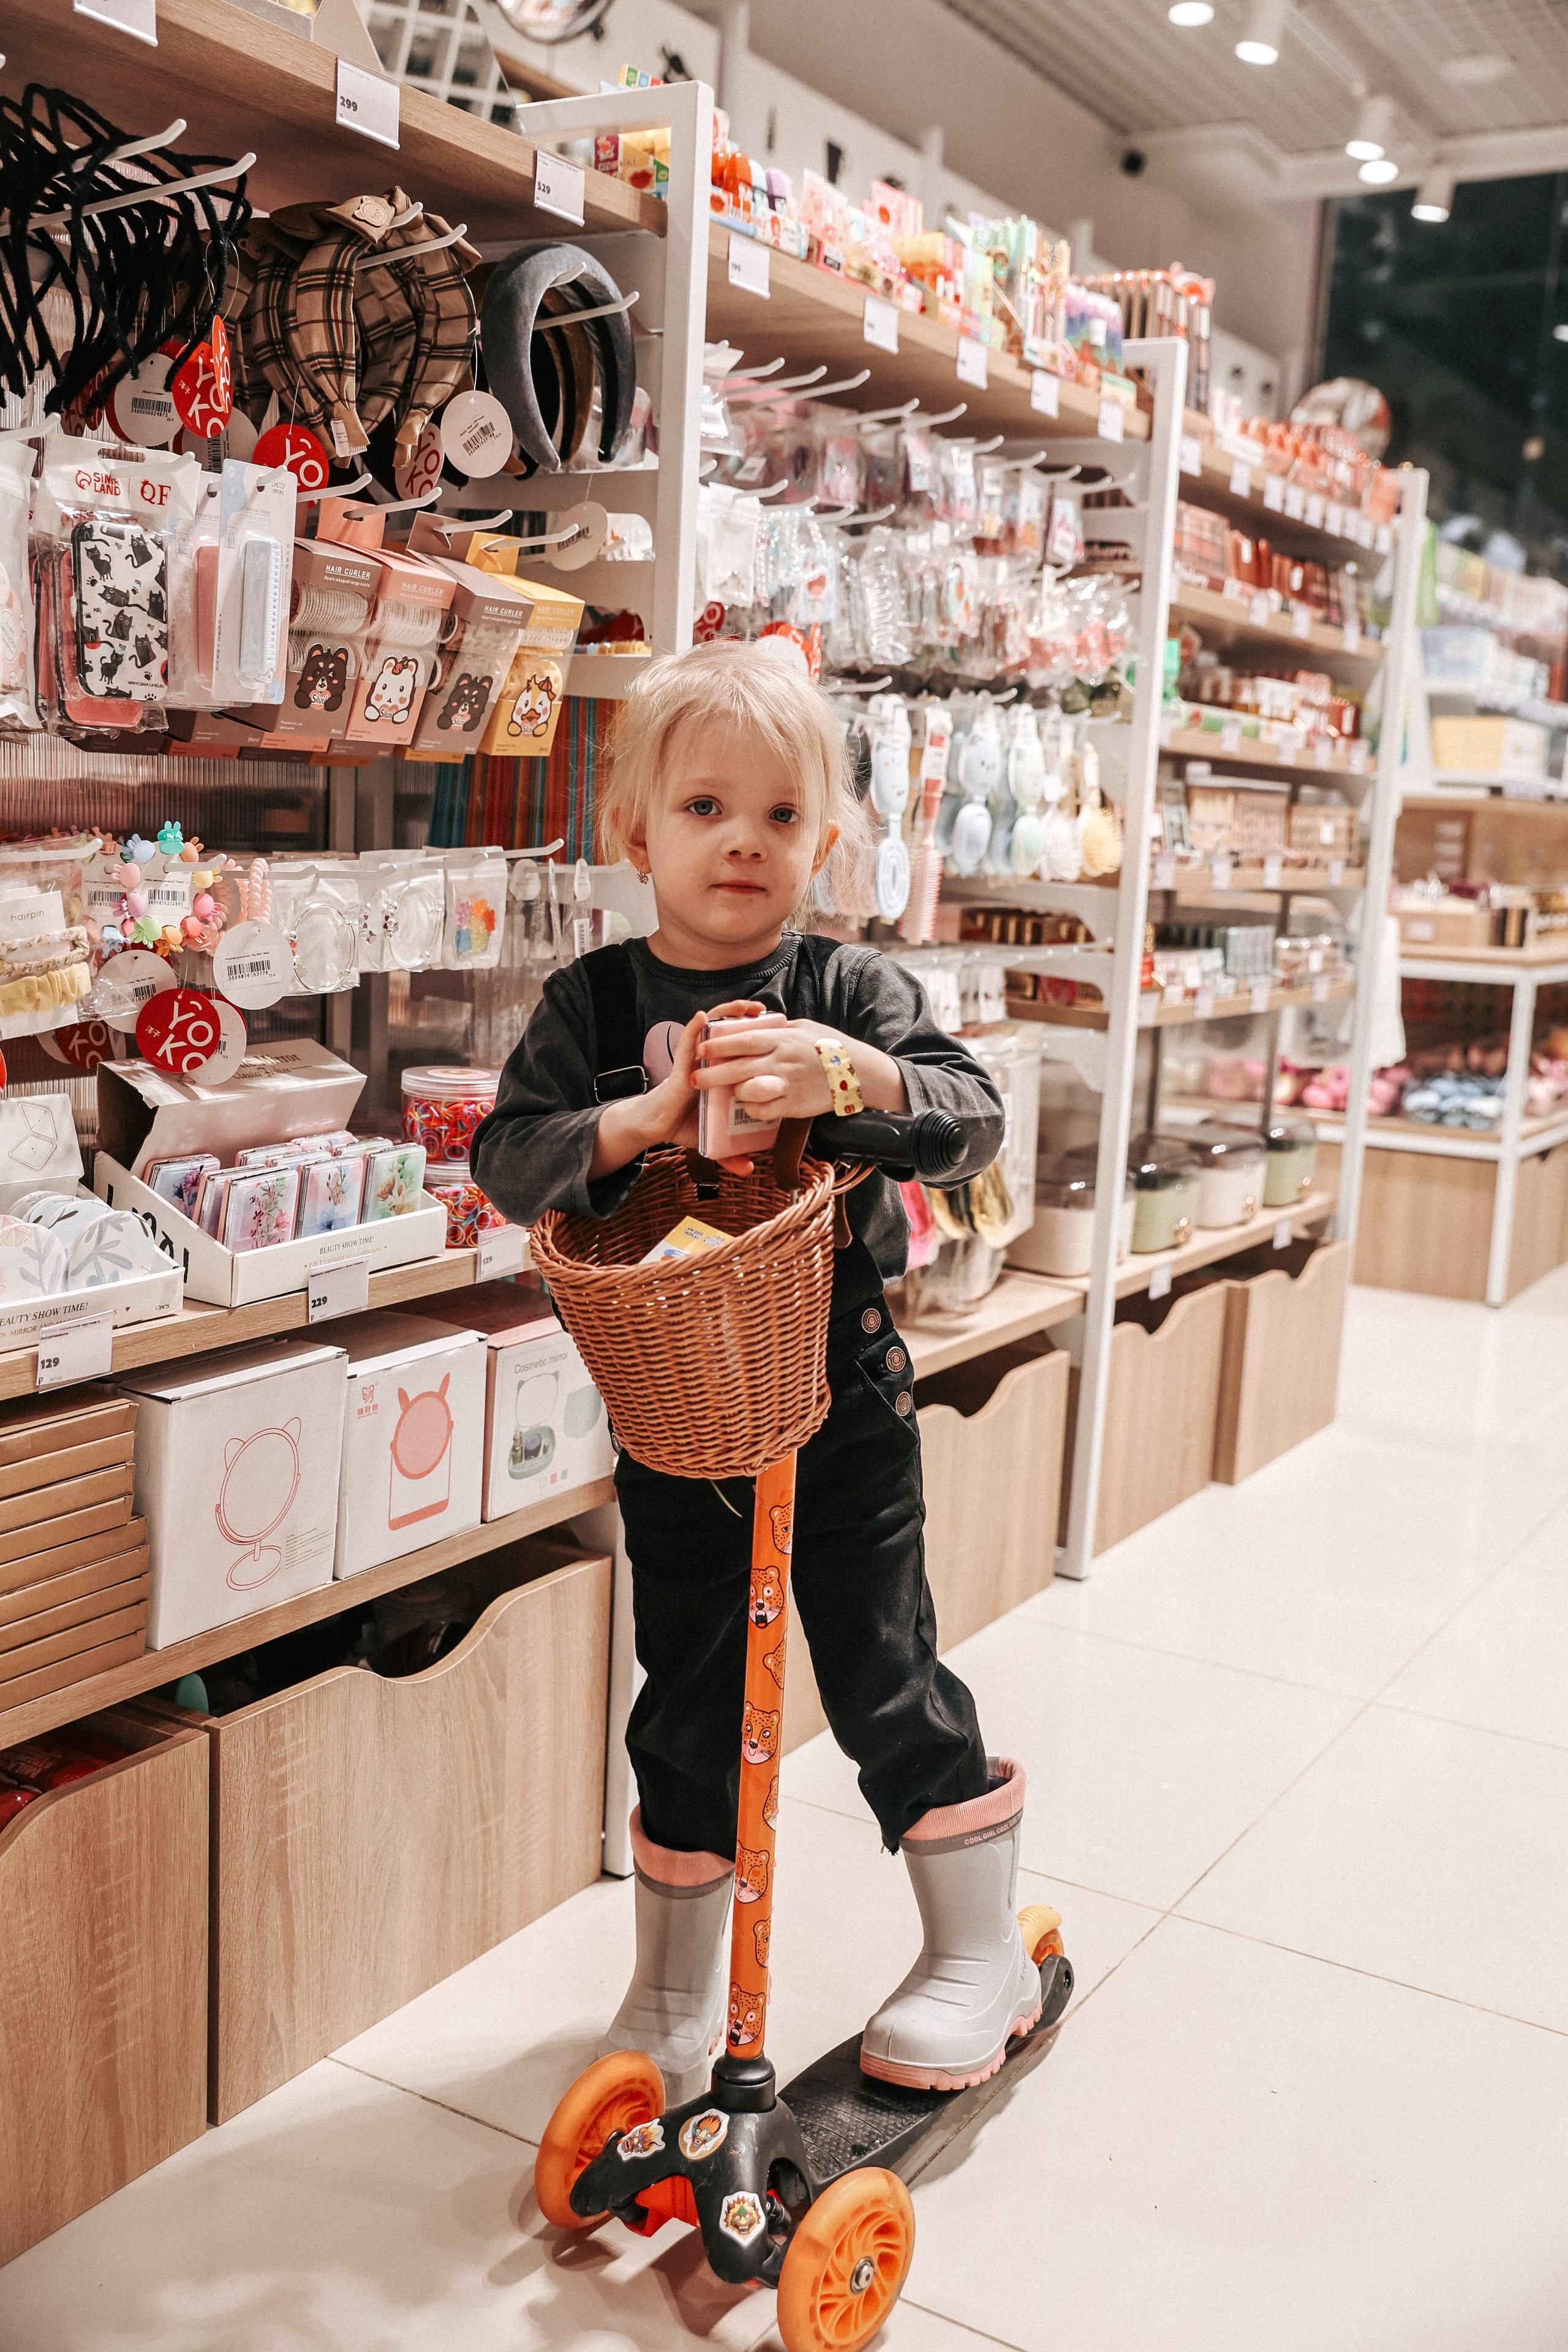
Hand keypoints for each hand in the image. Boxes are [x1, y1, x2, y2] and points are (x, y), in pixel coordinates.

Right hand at [589, 1003, 770, 1178]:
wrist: (657, 1127)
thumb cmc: (686, 1125)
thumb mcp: (714, 1140)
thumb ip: (732, 1154)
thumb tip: (750, 1169)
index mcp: (723, 1075)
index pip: (741, 1049)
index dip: (758, 1035)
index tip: (779, 1028)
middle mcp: (711, 1065)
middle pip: (730, 1034)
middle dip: (747, 1018)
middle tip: (765, 1009)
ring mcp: (696, 1064)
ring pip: (712, 1033)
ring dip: (726, 1015)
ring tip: (744, 1005)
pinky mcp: (680, 1069)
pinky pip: (687, 1046)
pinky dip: (693, 1031)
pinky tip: (701, 1018)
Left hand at [697, 1016, 912, 1126]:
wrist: (860, 1072)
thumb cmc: (830, 1046)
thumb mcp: (804, 1028)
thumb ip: (778, 1029)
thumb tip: (758, 1024)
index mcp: (782, 1039)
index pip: (744, 1040)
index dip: (719, 1044)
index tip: (700, 1048)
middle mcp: (783, 1061)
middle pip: (739, 1068)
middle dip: (713, 1074)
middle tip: (694, 1079)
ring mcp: (789, 1084)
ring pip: (749, 1091)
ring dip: (734, 1093)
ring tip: (727, 1093)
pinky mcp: (795, 1105)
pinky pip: (765, 1110)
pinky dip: (752, 1110)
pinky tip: (749, 1106)